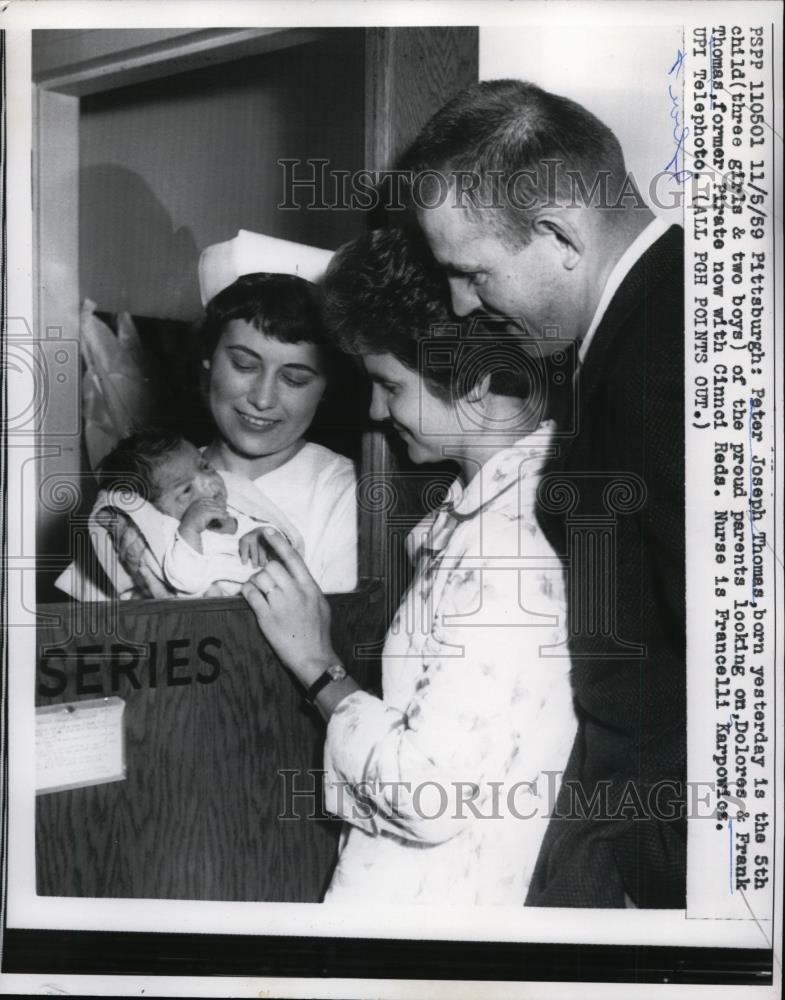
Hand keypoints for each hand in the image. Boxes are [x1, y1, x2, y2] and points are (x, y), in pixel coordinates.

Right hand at [178, 498, 231, 552]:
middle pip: (214, 504)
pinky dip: (222, 515)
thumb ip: (204, 508)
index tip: (222, 508)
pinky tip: (226, 517)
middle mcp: (200, 503)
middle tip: (226, 512)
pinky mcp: (206, 513)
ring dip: (223, 512)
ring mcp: (203, 507)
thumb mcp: (197, 512)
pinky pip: (217, 513)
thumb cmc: (192, 522)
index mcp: (197, 501)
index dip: (217, 504)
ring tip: (227, 515)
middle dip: (221, 508)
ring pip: (217, 509)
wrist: (188, 529)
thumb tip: (214, 507)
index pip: (211, 500)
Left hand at [242, 529, 335, 686]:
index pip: (293, 558)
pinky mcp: (267, 617)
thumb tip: (297, 575)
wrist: (313, 656)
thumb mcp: (321, 604)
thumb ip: (308, 588)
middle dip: (266, 571)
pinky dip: (247, 592)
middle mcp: (295, 592)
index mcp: (310, 587)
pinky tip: (250, 596)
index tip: (268, 531)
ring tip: (259, 591)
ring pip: (260, 578)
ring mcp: (280, 604)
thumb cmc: (318, 632)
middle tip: (266, 580)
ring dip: (256, 581)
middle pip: (273, 567)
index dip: (278, 542)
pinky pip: (251, 594)